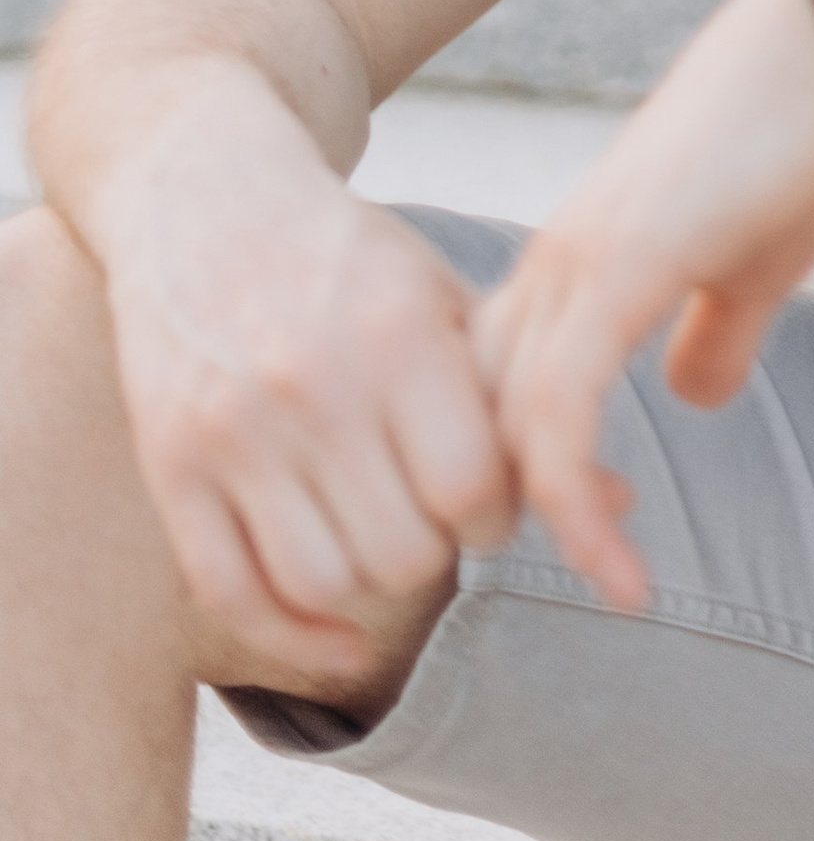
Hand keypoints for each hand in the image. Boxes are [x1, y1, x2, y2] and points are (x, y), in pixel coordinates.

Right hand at [102, 101, 514, 687]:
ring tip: (384, 541)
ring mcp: (233, 433)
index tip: (490, 497)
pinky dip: (292, 641)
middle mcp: (313, 386)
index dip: (499, 513)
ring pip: (323, 584)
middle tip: (436, 519)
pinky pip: (232, 596)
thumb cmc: (346, 258)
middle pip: (403, 552)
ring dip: (370, 592)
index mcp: (396, 333)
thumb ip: (514, 392)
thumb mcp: (439, 294)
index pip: (471, 486)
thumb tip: (615, 498)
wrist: (204, 199)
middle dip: (438, 551)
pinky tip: (342, 639)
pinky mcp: (170, 467)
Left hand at [478, 0, 813, 612]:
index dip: (525, 458)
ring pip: (506, 424)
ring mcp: (578, 262)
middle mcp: (555, 258)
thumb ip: (716, 332)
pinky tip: (620, 562)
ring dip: (548, 519)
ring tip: (613, 580)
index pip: (500, 377)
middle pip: (477, 408)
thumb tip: (691, 397)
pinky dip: (574, 500)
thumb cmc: (799, 138)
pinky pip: (560, 414)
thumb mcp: (756, 261)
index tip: (599, 513)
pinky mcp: (618, 270)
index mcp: (579, 253)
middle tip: (595, 558)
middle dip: (517, 500)